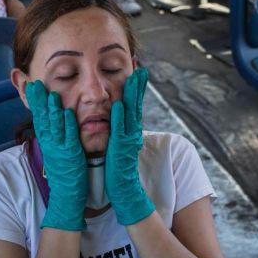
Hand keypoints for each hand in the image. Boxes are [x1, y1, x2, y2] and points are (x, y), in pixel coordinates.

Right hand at [27, 81, 88, 230]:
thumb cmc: (64, 169)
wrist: (67, 193)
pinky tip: (68, 113)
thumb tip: (49, 120)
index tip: (31, 86)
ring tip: (51, 95)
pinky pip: (69, 138)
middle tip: (35, 84)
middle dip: (39, 101)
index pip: (38, 117)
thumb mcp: (55, 149)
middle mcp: (50, 143)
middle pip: (43, 119)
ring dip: (53, 110)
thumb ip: (53, 133)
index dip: (34, 101)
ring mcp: (60, 149)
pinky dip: (68, 125)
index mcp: (47, 141)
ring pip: (55, 126)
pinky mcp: (71, 155)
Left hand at [106, 68, 154, 225]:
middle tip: (140, 68)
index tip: (137, 70)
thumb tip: (118, 114)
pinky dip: (120, 118)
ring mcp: (128, 140)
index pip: (134, 104)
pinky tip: (119, 105)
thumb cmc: (117, 166)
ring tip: (132, 79)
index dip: (136, 88)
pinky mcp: (120, 150)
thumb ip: (120, 128)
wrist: (122, 189)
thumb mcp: (119, 143)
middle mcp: (132, 132)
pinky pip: (120, 131)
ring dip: (132, 96)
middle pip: (136, 105)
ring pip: (131, 114)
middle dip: (138, 86)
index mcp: (130, 130)